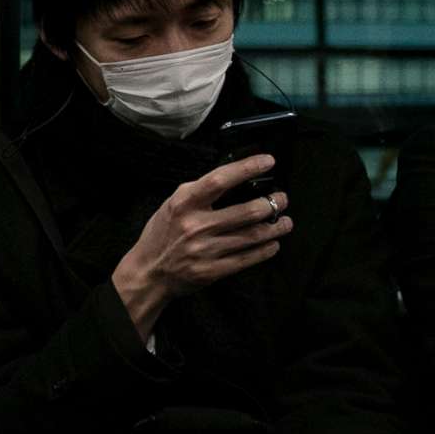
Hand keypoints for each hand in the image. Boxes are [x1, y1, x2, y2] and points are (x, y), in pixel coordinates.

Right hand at [111, 155, 291, 323]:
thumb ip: (199, 192)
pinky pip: (247, 259)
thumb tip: (234, 177)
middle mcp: (196, 226)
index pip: (220, 180)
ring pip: (252, 236)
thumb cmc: (162, 234)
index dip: (247, 168)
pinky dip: (266, 250)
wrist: (148, 272)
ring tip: (285, 221)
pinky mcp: (213, 271)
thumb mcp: (173, 205)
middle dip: (271, 203)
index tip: (267, 162)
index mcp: (184, 203)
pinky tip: (273, 243)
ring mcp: (205, 250)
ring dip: (275, 227)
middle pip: (245, 211)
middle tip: (282, 199)